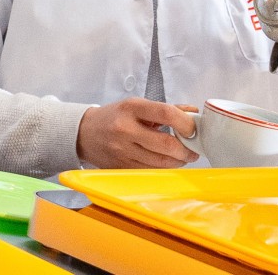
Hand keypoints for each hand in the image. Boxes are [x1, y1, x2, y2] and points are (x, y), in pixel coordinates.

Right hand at [76, 97, 199, 168]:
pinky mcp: (121, 167)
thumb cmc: (113, 117)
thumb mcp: (136, 105)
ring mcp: (122, 151)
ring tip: (182, 156)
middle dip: (186, 150)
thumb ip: (165, 109)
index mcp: (131, 108)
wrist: (84, 133)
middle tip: (193, 149)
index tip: (193, 129)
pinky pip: (151, 171)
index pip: (166, 113)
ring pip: (161, 162)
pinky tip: (166, 162)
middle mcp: (125, 130)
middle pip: (166, 144)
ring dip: (178, 161)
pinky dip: (164, 168)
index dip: (185, 123)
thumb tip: (193, 113)